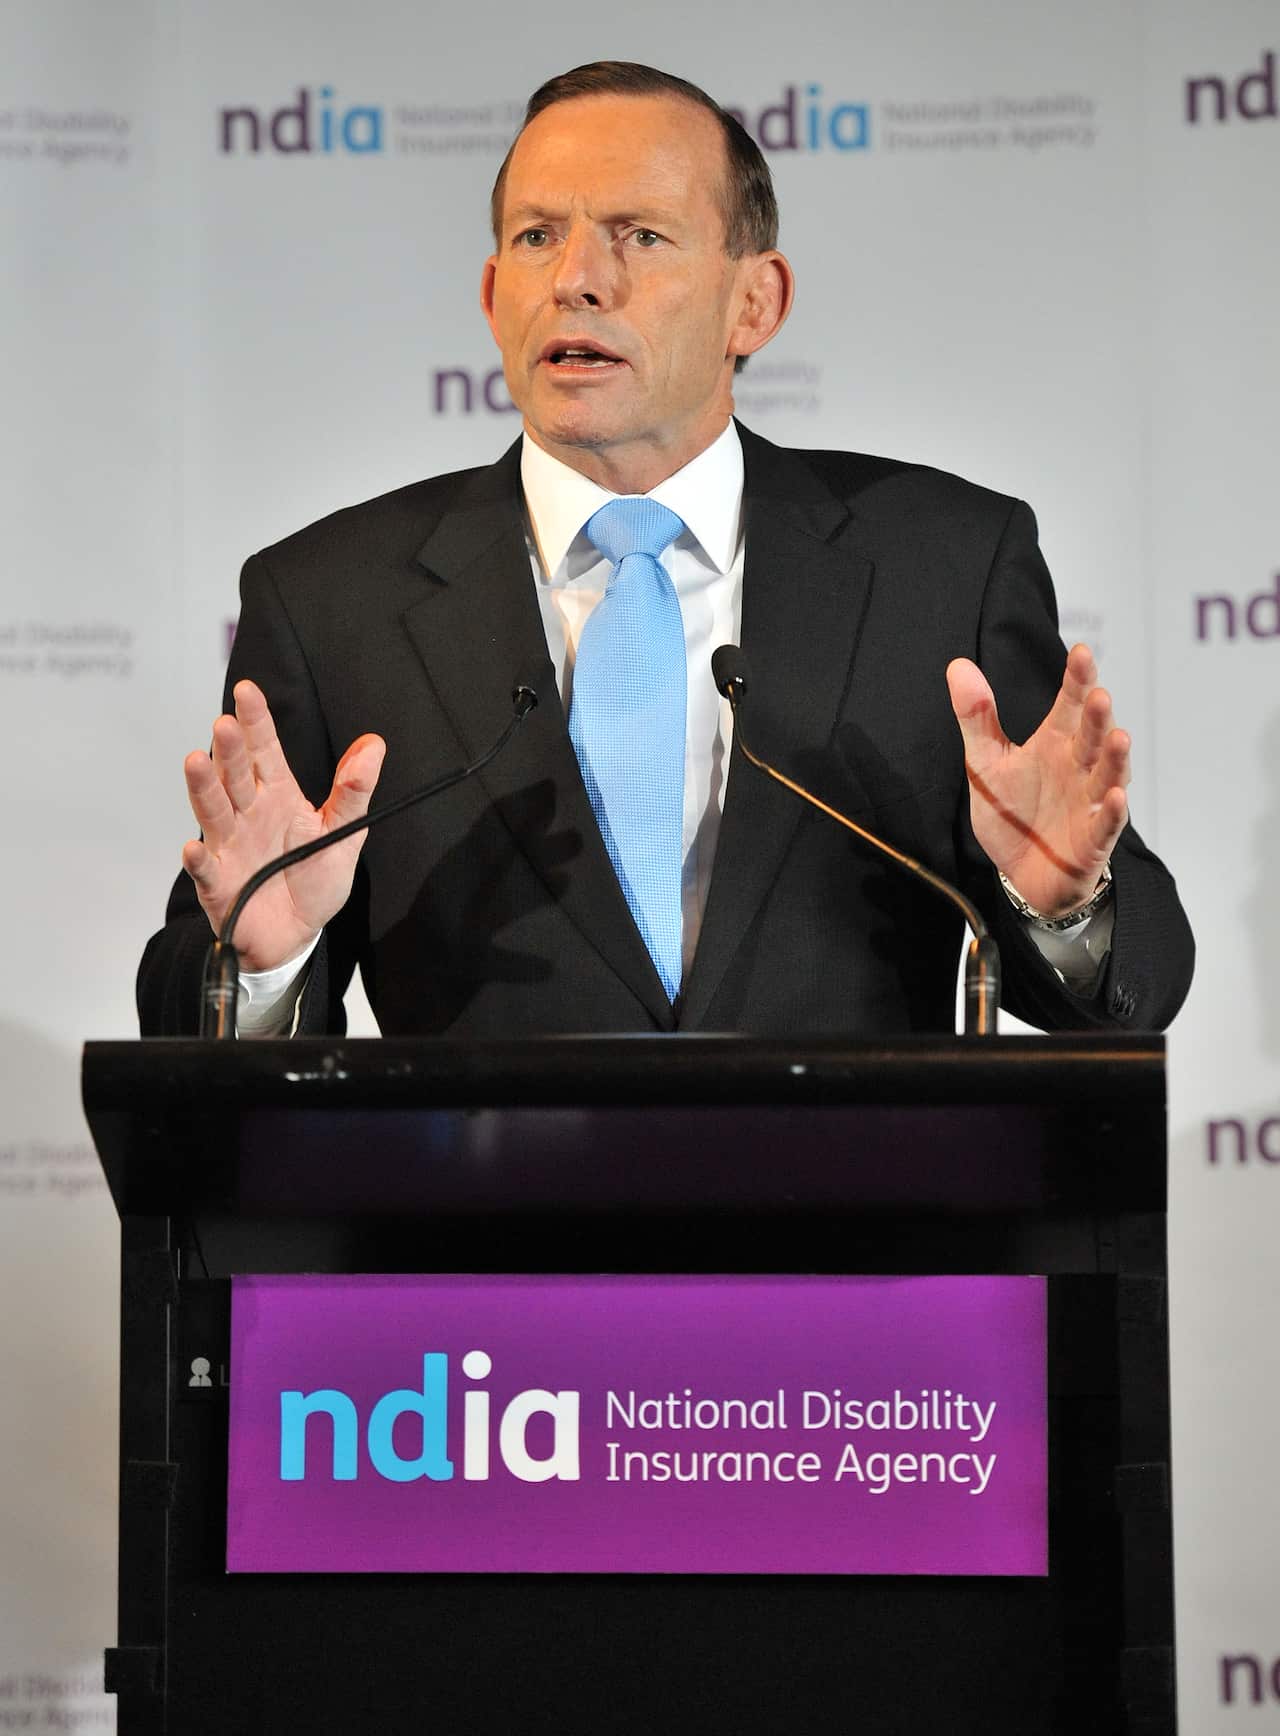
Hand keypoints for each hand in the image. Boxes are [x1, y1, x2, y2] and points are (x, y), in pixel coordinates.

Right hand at [181, 679, 385, 970]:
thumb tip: (373, 744)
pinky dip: (198, 860)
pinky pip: (205, 870)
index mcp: (278, 798)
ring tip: (196, 760)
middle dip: (229, 749)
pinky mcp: (218, 884)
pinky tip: (194, 847)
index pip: (264, 752)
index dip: (256, 722)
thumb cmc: (312, 881)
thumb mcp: (342, 834)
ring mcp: (229, 847)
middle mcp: (248, 815)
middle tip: (226, 723)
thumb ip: (355, 790)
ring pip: (213, 812)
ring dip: (203, 788)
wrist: (294, 936)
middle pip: (235, 776)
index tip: (247, 691)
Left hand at [945, 642, 1128, 917]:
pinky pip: (1106, 824)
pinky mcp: (1094, 840)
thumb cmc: (1014, 814)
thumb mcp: (985, 763)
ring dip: (1114, 758)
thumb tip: (957, 665)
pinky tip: (1115, 796)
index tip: (1081, 651)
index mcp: (1054, 745)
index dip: (1076, 680)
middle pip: (1090, 737)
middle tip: (1098, 694)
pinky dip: (1112, 811)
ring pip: (1107, 776)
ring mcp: (1089, 803)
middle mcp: (1078, 768)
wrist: (1023, 874)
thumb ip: (977, 717)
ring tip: (1118, 736)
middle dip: (1096, 717)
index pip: (1069, 705)